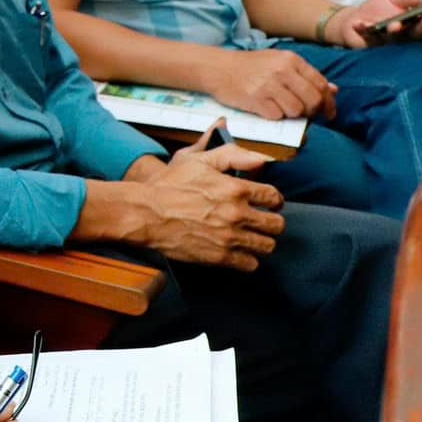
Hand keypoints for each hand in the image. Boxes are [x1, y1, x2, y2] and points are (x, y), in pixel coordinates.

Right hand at [129, 133, 285, 270]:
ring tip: (252, 237)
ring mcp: (229, 237)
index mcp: (235, 189)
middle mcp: (237, 214)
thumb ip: (233, 156)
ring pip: (267, 246)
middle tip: (263, 222)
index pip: (274, 197)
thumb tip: (262, 160)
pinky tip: (239, 252)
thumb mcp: (199, 161)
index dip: (274, 200)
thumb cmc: (169, 186)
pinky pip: (250, 264)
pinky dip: (248, 260)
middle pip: (276, 225)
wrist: (145, 213)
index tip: (270, 203)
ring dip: (262, 241)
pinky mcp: (219, 257)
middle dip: (272, 222)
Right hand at [204, 48, 335, 119]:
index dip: (328, 102)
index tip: (328, 112)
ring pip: (296, 111)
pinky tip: (266, 108)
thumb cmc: (251, 66)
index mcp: (291, 60)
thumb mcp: (280, 63)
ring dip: (291, 114)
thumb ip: (306, 76)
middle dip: (312, 112)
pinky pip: (276, 116)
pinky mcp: (255, 99)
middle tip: (305, 114)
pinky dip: (274, 116)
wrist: (218, 68)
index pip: (321, 84)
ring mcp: (268, 85)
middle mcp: (282, 70)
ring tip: (280, 108)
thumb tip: (333, 90)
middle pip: (312, 100)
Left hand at [330, 0, 421, 47]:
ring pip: (394, 38)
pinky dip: (363, 30)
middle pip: (417, 33)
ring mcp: (388, 42)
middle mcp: (404, 36)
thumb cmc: (377, 8)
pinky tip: (360, 24)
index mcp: (413, 25)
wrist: (354, 19)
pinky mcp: (370, 45)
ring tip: (395, 25)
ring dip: (395, 31)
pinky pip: (366, 38)